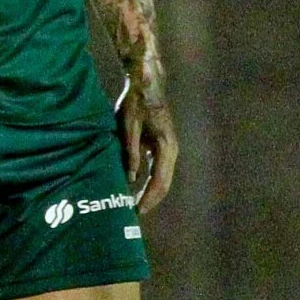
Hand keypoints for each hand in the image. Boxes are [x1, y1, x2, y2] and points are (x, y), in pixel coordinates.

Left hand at [120, 61, 177, 212]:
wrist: (146, 85)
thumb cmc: (136, 103)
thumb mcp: (128, 126)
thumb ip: (130, 152)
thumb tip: (130, 178)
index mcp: (165, 147)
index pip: (159, 181)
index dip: (148, 199)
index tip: (137, 212)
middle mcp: (171, 150)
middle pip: (163, 184)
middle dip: (150, 200)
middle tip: (135, 215)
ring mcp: (168, 149)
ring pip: (162, 178)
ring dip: (150, 192)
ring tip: (135, 206)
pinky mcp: (161, 146)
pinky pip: (157, 169)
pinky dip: (149, 181)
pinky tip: (136, 188)